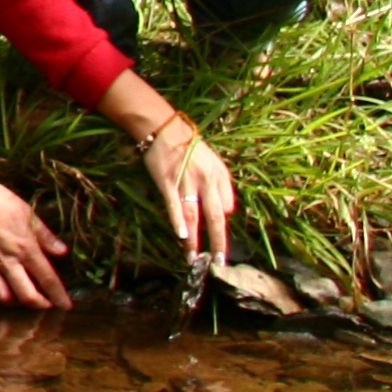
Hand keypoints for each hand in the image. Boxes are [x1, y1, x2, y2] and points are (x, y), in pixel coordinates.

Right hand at [0, 174, 71, 309]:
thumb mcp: (26, 212)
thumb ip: (44, 235)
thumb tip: (62, 252)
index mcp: (25, 248)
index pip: (47, 278)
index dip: (58, 295)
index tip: (66, 306)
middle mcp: (7, 261)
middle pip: (26, 295)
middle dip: (38, 305)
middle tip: (44, 304)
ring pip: (1, 297)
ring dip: (14, 303)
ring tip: (19, 298)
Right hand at [136, 113, 237, 262]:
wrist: (164, 128)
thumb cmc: (189, 146)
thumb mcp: (213, 162)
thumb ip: (223, 186)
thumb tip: (227, 213)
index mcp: (219, 175)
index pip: (226, 209)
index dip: (222, 231)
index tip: (220, 251)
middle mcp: (206, 179)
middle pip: (214, 216)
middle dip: (216, 242)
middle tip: (217, 262)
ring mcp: (186, 180)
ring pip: (193, 214)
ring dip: (194, 238)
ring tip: (194, 258)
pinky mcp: (167, 181)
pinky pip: (174, 204)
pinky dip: (178, 220)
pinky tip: (181, 236)